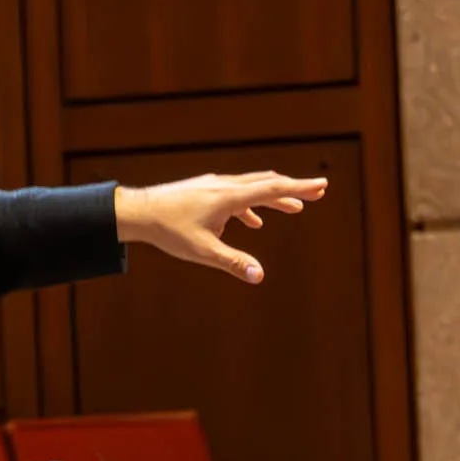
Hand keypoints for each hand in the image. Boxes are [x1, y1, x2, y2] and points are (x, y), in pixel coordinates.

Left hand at [113, 172, 327, 283]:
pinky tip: (250, 221)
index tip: (322, 187)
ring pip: (250, 188)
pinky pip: (233, 195)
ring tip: (292, 209)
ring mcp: (213, 185)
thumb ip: (233, 263)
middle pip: (266, 184)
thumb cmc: (168, 230)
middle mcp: (225, 185)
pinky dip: (248, 206)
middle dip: (293, 190)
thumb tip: (260, 276)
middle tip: (317, 194)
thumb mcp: (203, 251)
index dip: (300, 188)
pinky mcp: (202, 190)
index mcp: (230, 197)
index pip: (273, 189)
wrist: (137, 212)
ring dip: (272, 198)